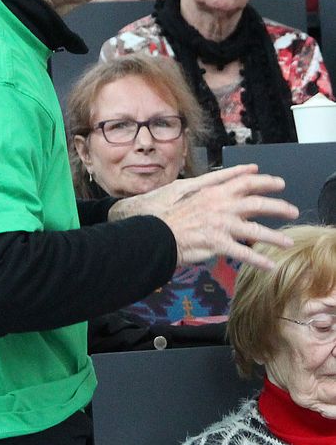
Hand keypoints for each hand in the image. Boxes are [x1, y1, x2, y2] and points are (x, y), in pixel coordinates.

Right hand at [109, 164, 298, 269]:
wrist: (154, 229)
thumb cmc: (164, 209)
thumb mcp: (184, 188)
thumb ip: (206, 184)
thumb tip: (222, 180)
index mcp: (212, 190)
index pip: (242, 181)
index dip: (260, 179)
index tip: (274, 180)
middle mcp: (220, 204)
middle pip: (256, 201)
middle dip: (277, 205)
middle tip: (291, 209)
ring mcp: (220, 223)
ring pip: (255, 229)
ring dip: (274, 236)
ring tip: (287, 242)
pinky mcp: (217, 242)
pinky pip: (243, 253)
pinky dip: (257, 259)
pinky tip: (269, 265)